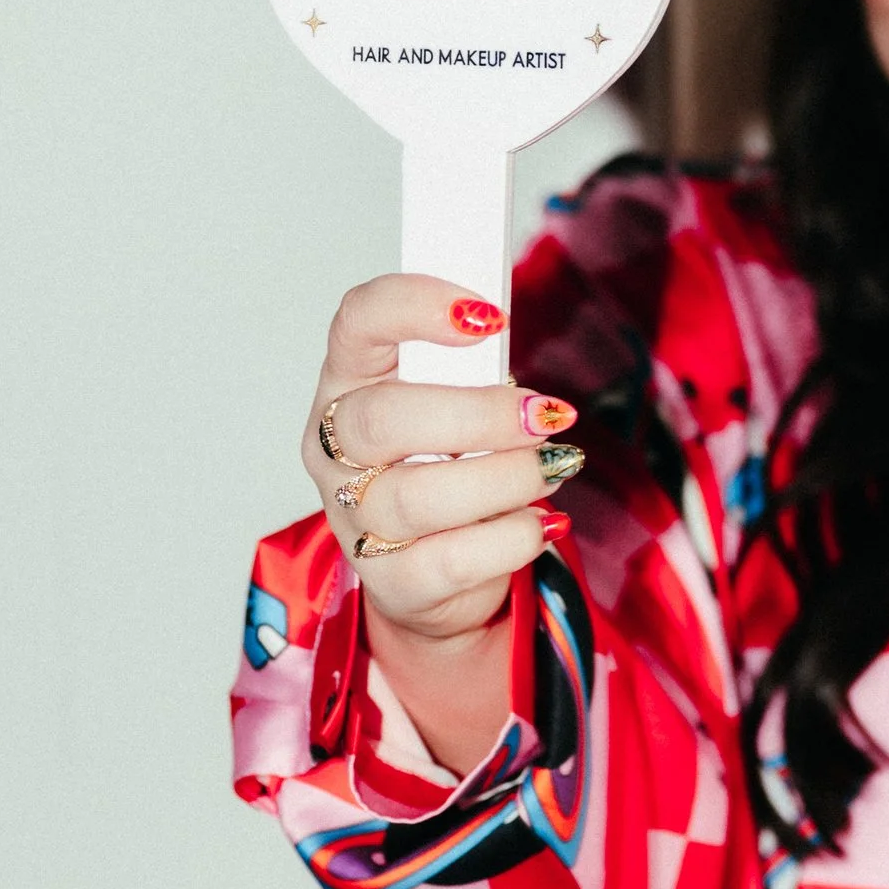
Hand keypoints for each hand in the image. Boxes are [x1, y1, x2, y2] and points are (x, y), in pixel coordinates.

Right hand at [303, 276, 581, 748]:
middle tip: (545, 415)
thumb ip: (472, 367)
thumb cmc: (445, 465)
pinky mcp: (390, 582)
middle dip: (479, 414)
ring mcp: (354, 520)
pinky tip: (538, 522)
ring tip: (553, 468)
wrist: (433, 574)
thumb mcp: (455, 400)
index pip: (357, 322)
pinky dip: (512, 536)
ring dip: (506, 477)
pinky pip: (452, 560)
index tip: (487, 316)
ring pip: (418, 496)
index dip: (415, 306)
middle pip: (383, 420)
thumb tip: (506, 333)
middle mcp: (335, 450)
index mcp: (348, 382)